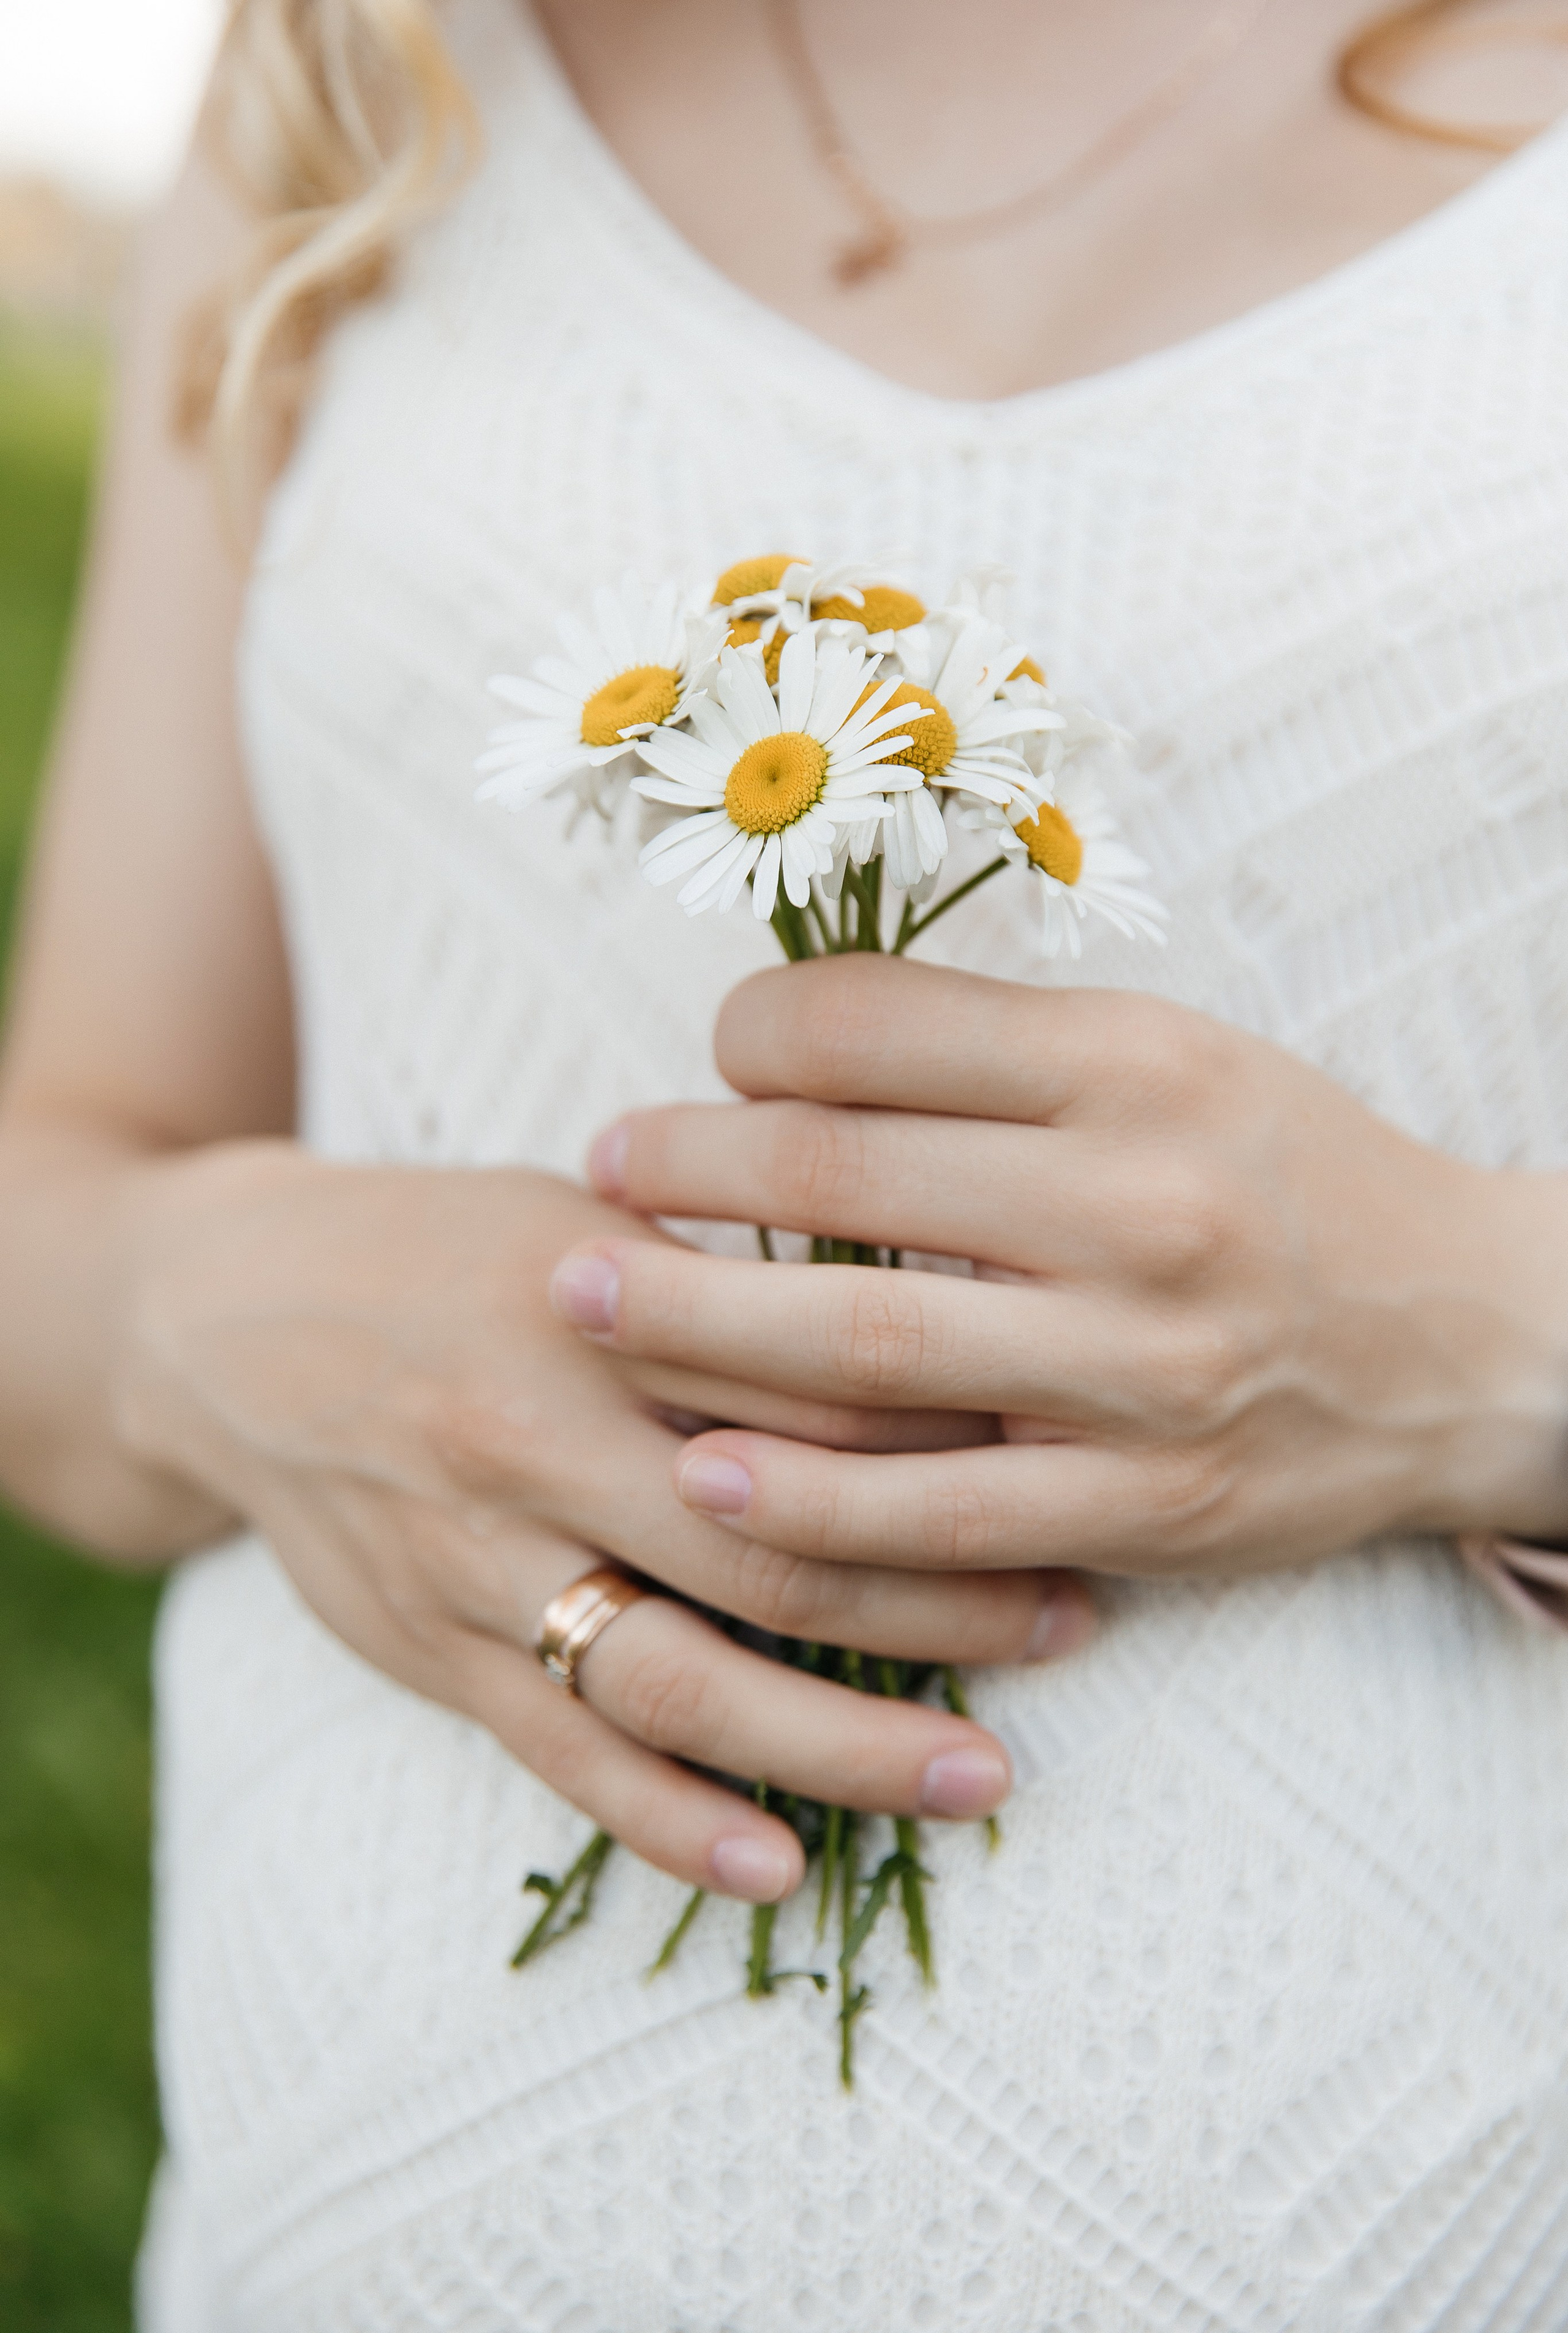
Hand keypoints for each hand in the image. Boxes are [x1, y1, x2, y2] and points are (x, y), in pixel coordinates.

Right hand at [113, 1142, 1095, 1900]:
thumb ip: (729, 1268)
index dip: (956, 1433)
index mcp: (599, 1306)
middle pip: (777, 1544)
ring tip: (982, 1775)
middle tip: (1076, 1625)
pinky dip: (672, 1820)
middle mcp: (543, 1440)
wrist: (225, 1320)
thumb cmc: (443, 1251)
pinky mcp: (434, 1648)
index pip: (813, 1386)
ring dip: (844, 1741)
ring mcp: (483, 1558)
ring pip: (683, 1677)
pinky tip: (780, 1862)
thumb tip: (932, 1307)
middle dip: (945, 1599)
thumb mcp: (584, 1215)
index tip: (1072, 1456)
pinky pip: (565, 1755)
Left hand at [557, 957, 1567, 1581]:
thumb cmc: (1285, 1180)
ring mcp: (1143, 1367)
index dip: (753, 1033)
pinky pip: (942, 1515)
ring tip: (585, 1305)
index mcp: (1137, 1067)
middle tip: (591, 1175)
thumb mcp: (1172, 1059)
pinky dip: (808, 1500)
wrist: (1469, 1340)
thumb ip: (994, 1051)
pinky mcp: (1149, 1504)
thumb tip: (781, 1041)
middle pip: (848, 1178)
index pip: (886, 1025)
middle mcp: (1139, 1206)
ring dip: (698, 1326)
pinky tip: (700, 1474)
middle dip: (686, 1172)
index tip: (704, 1057)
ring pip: (870, 1348)